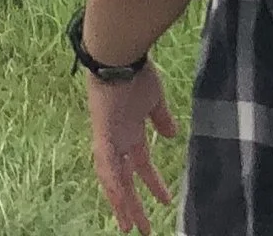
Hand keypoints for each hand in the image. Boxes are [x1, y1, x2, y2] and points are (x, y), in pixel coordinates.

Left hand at [88, 63, 178, 233]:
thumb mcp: (154, 101)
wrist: (120, 54)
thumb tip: (170, 135)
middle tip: (140, 228)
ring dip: (121, 202)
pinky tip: (118, 200)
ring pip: (112, 178)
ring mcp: (107, 137)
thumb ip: (160, 119)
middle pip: (124, 179)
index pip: (140, 166)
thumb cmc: (136, 72)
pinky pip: (106, 163)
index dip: (151, 184)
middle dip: (133, 204)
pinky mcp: (102, 133)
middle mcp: (116, 139)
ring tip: (130, 226)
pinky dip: (112, 182)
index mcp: (129, 132)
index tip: (164, 202)